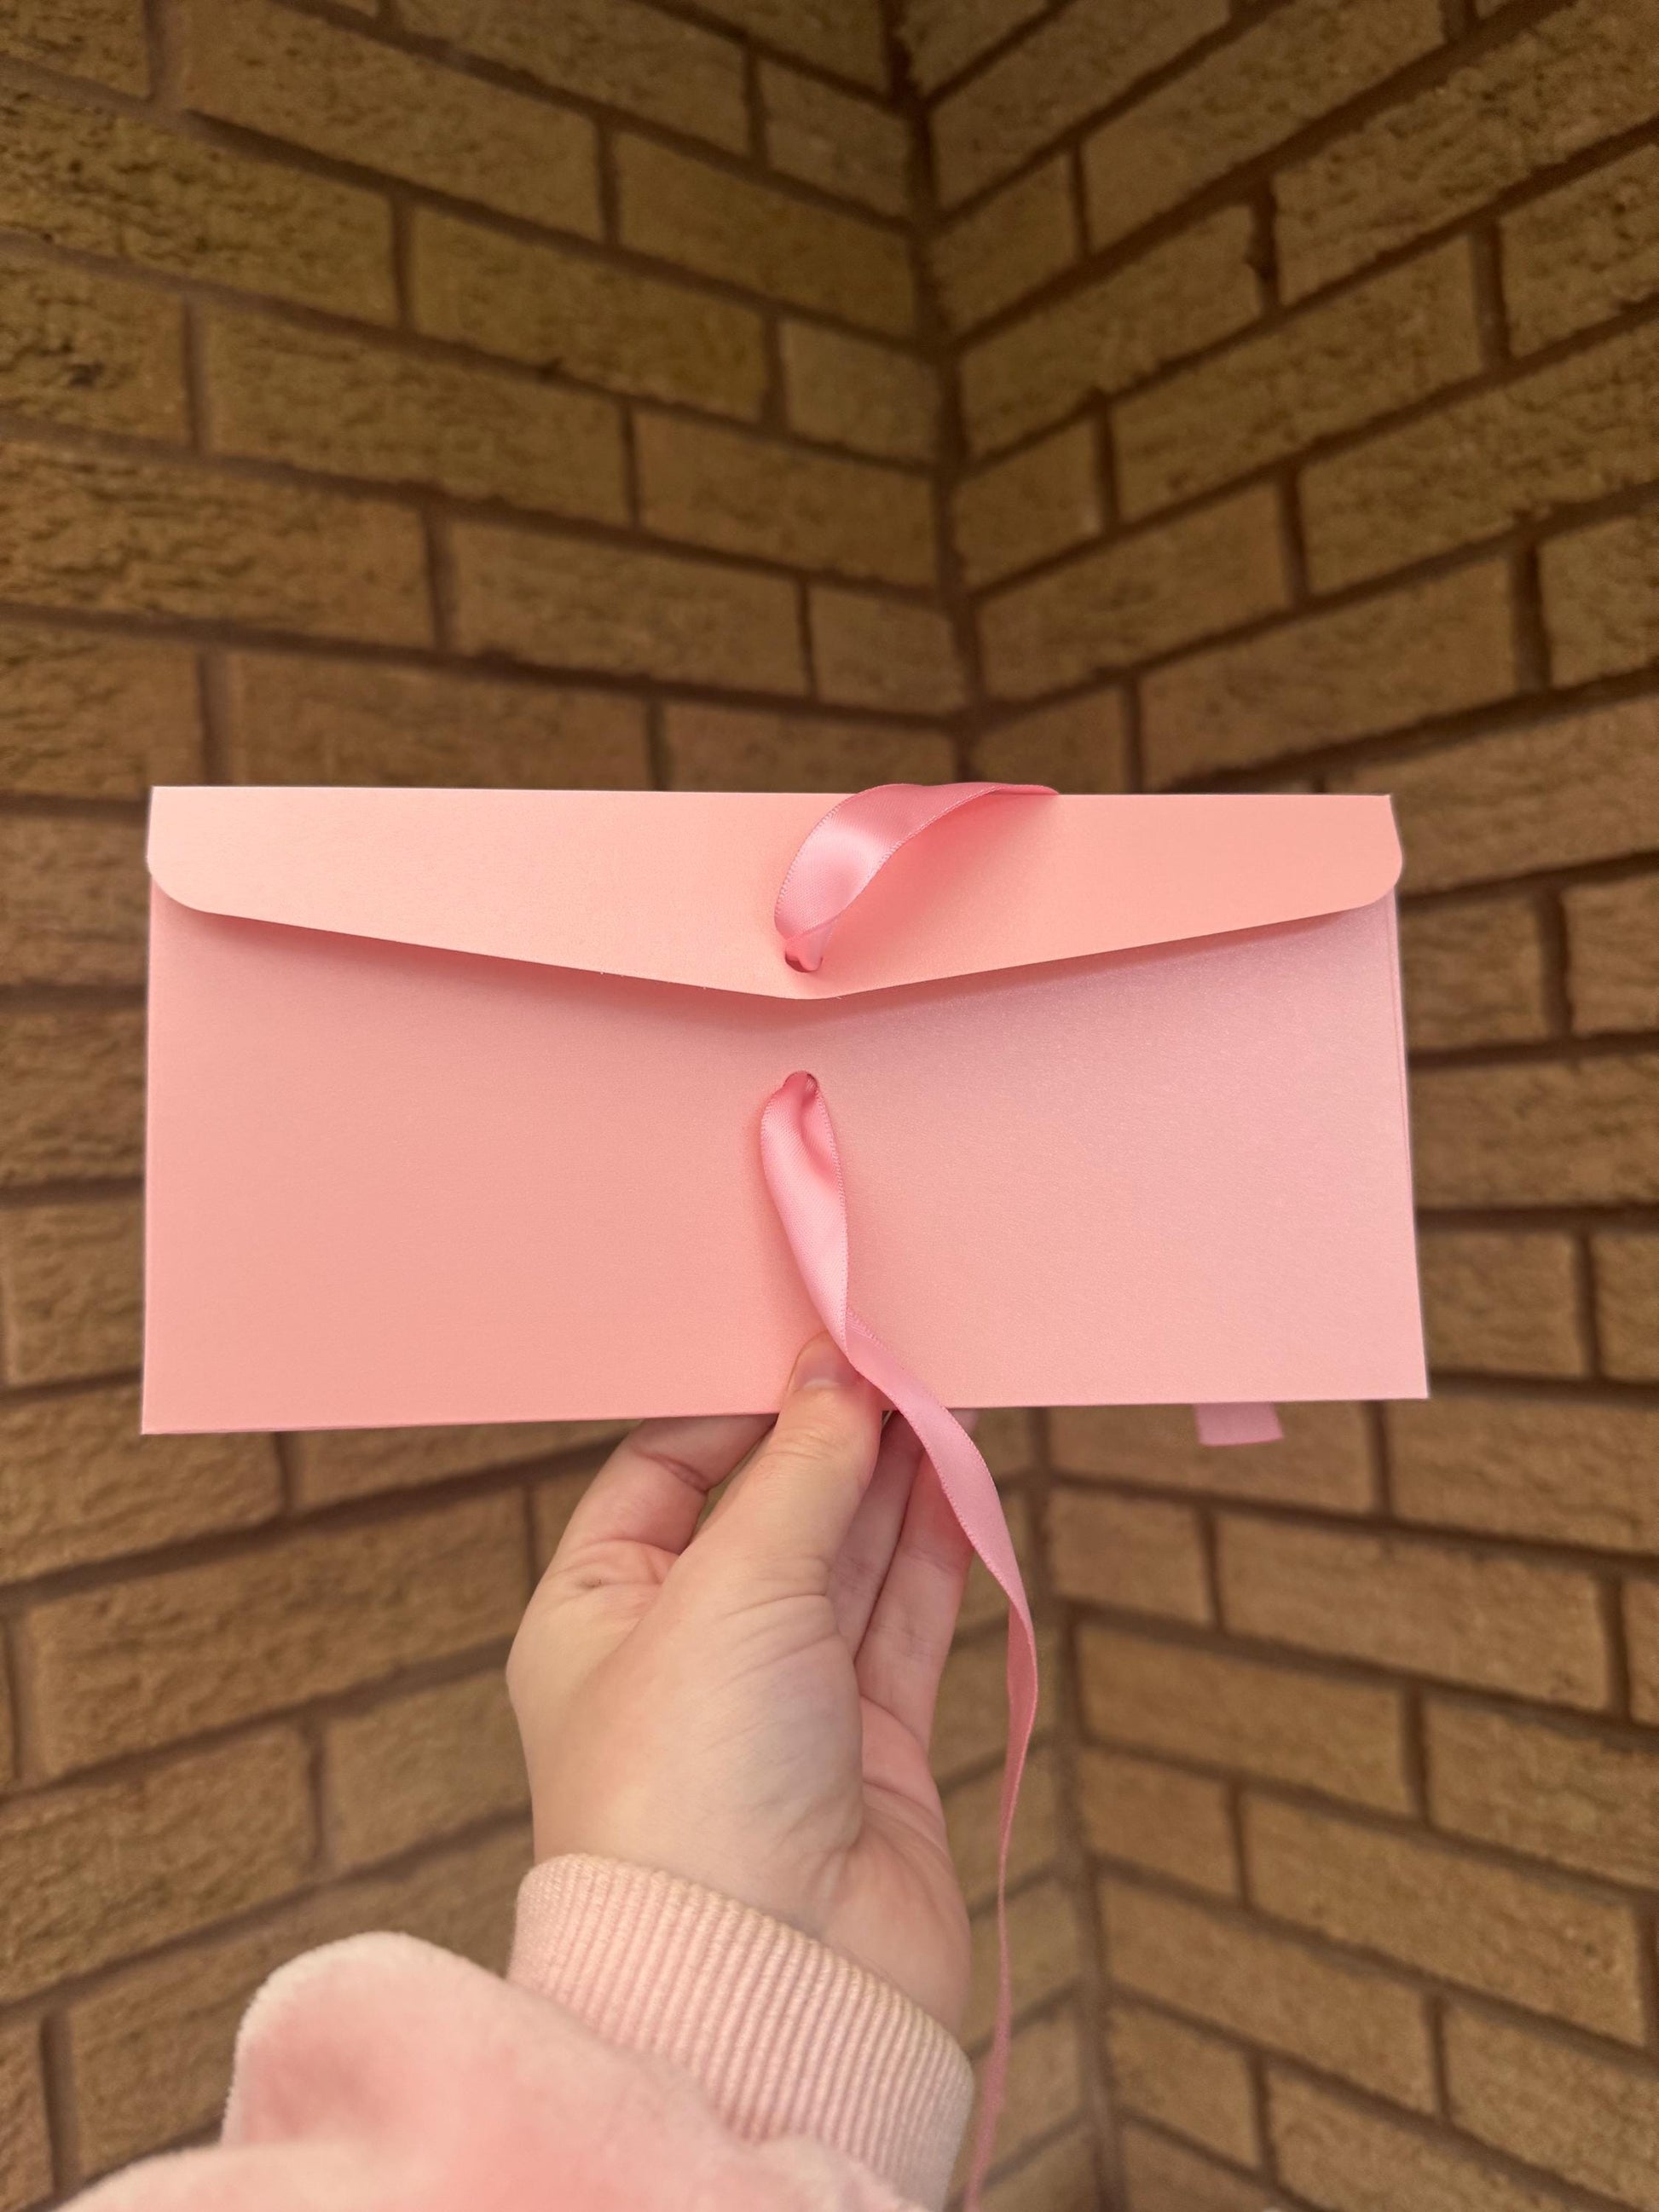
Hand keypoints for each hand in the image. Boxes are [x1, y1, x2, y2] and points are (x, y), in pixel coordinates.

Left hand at [506, 1335, 975, 2033]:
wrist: (768, 1989)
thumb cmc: (690, 1789)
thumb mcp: (732, 1589)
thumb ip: (798, 1474)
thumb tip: (839, 1374)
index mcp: (597, 1613)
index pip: (663, 1470)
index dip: (737, 1402)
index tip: (812, 1342)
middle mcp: (685, 1654)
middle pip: (767, 1508)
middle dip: (831, 1434)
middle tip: (899, 1353)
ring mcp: (781, 1705)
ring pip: (846, 1560)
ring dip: (893, 1480)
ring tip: (945, 1391)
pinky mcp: (868, 1751)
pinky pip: (904, 1624)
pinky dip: (935, 1550)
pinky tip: (961, 1478)